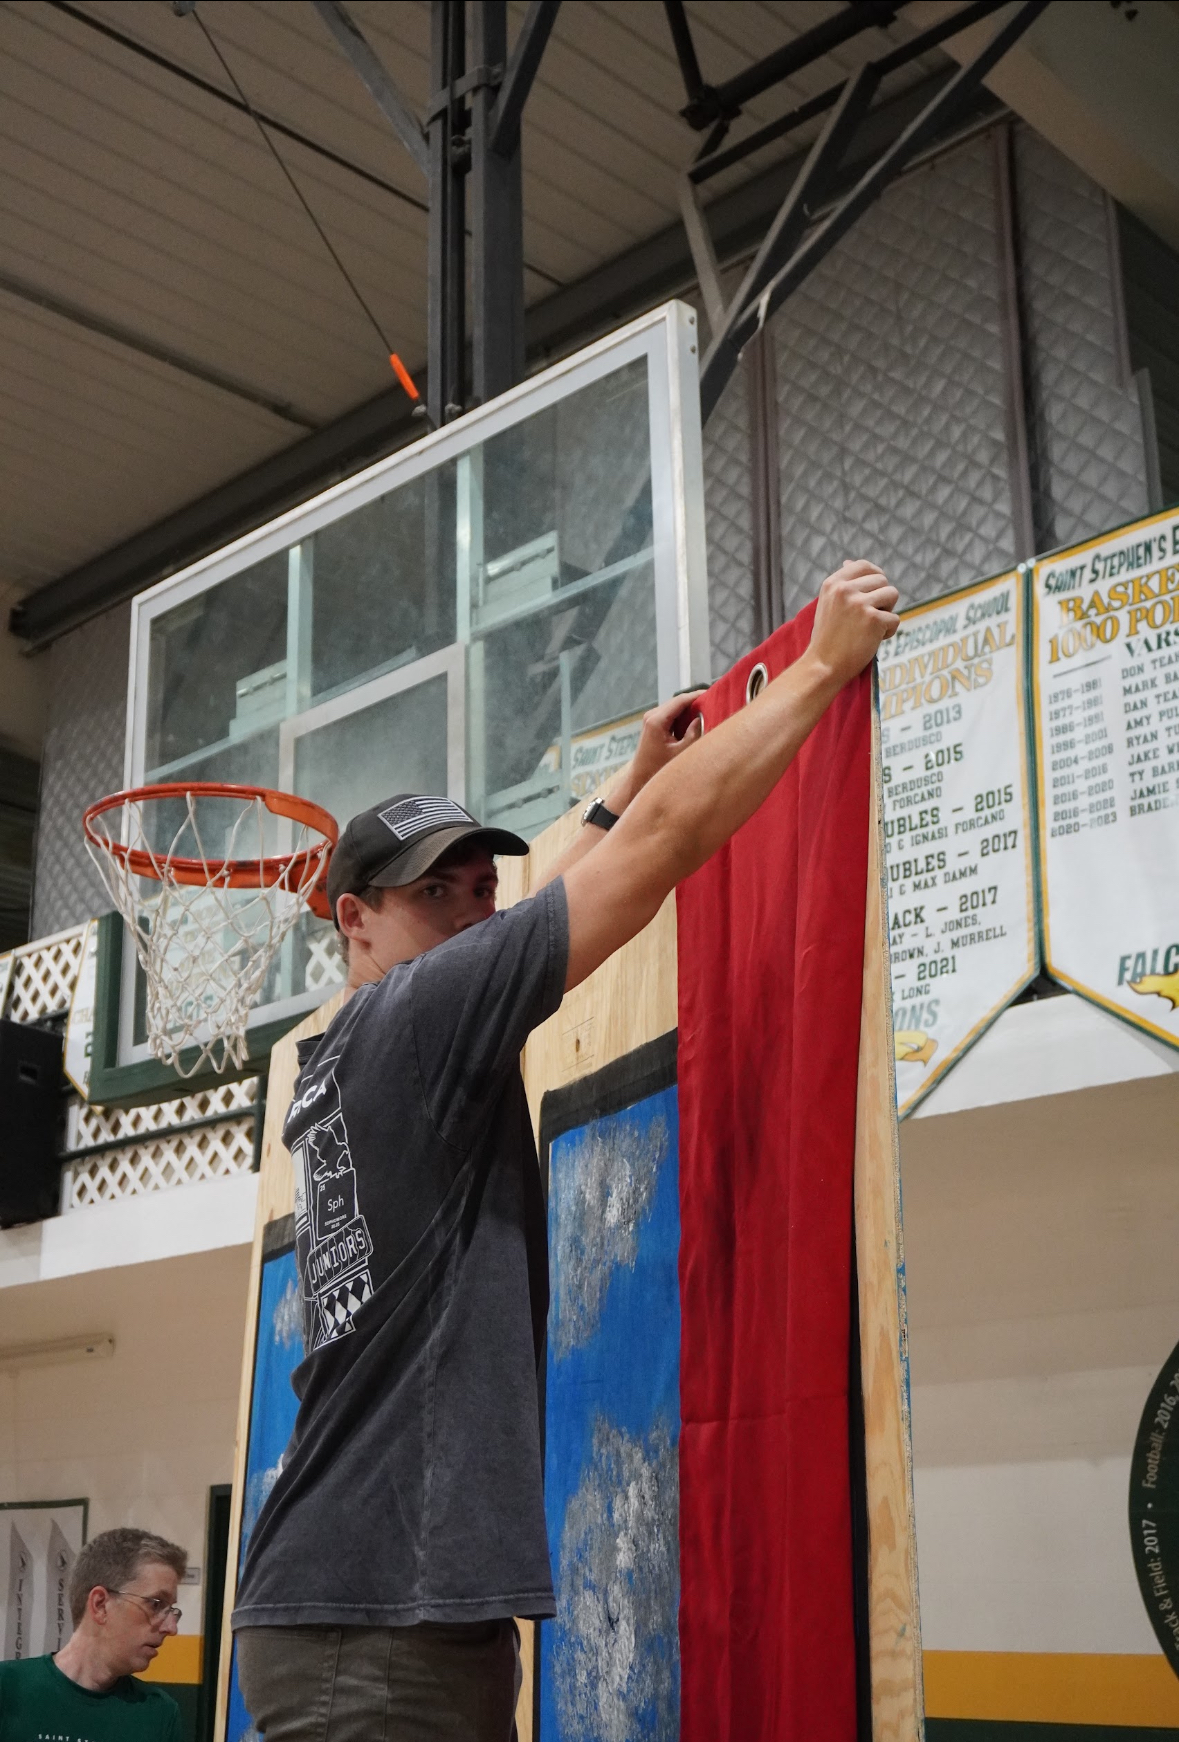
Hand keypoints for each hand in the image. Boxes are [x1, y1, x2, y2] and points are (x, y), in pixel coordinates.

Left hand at [606, 690, 706, 811]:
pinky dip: (683, 715)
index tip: (713, 694)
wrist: (640, 777)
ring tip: (707, 710)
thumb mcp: (680, 752)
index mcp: (656, 721)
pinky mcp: (653, 723)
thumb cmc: (657, 768)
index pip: (680, 700)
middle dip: (695, 701)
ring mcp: (651, 718)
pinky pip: (671, 713)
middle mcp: (651, 716)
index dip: (697, 696)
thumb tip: (702, 718)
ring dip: (689, 708)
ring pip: (675, 707)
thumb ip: (693, 734)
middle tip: (713, 702)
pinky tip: (695, 719)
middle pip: (677, 701)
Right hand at [807, 560, 898, 687]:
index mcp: (833, 583)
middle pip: (882, 580)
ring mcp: (859, 604)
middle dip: (883, 598)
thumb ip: (842, 585)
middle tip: (870, 618)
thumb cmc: (827, 638)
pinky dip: (888, 632)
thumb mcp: (828, 604)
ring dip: (888, 612)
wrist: (823, 666)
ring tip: (872, 628)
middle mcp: (845, 590)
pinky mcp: (873, 620)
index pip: (864, 565)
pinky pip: (895, 619)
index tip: (877, 590)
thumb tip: (849, 561)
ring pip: (892, 595)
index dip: (876, 575)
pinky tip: (873, 641)